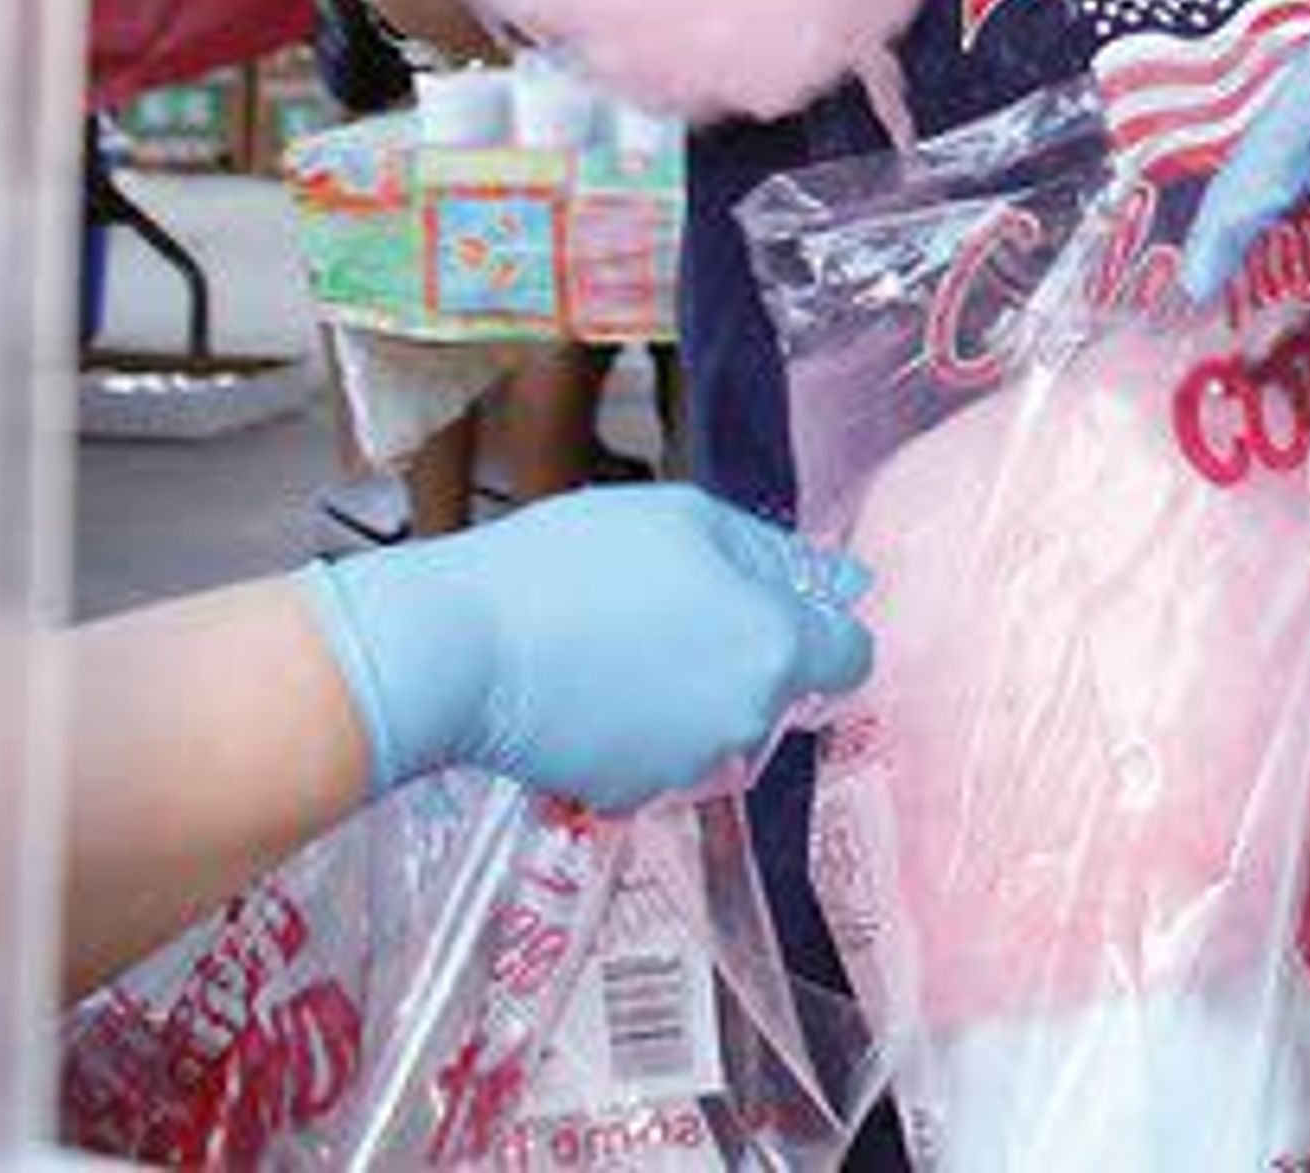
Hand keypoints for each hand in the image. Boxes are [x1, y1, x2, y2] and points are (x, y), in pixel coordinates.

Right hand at [302, 485, 873, 810]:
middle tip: (673, 605)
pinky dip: (639, 726)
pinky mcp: (630, 794)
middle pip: (780, 687)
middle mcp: (746, 719)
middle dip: (747, 651)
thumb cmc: (569, 567)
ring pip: (718, 719)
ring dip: (691, 688)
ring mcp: (688, 765)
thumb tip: (836, 577)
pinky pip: (661, 752)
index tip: (774, 602)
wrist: (460, 650)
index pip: (849, 655)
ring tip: (618, 639)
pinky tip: (589, 684)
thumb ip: (772, 552)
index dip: (819, 624)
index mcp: (775, 648)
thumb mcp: (687, 516)